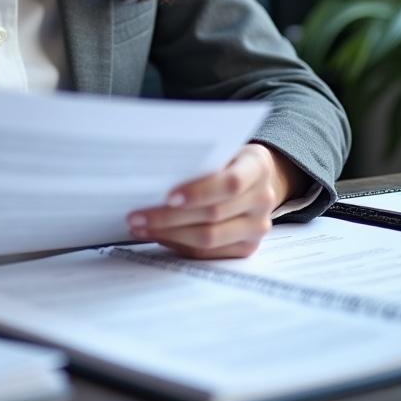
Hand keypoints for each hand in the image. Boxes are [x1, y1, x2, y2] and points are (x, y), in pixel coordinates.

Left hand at [126, 143, 305, 259]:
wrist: (257, 176)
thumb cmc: (228, 158)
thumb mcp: (222, 148)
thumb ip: (200, 160)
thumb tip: (153, 175)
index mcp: (257, 167)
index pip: (230, 183)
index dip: (199, 191)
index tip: (168, 196)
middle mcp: (263, 198)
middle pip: (213, 214)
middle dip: (169, 217)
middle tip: (137, 215)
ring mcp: (257, 226)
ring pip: (209, 238)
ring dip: (169, 234)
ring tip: (140, 226)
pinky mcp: (247, 247)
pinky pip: (209, 253)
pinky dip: (179, 245)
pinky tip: (158, 235)